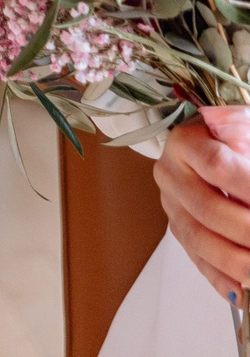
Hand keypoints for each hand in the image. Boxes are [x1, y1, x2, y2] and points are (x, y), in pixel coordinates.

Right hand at [157, 110, 249, 299]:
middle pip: (207, 208)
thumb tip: (218, 122)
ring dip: (236, 261)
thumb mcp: (244, 123)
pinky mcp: (180, 231)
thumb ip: (237, 125)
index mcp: (185, 143)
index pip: (216, 166)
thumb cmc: (239, 138)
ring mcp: (173, 206)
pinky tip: (242, 292)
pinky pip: (197, 260)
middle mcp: (171, 175)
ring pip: (198, 239)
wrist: (226, 153)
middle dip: (246, 230)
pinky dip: (222, 279)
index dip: (247, 185)